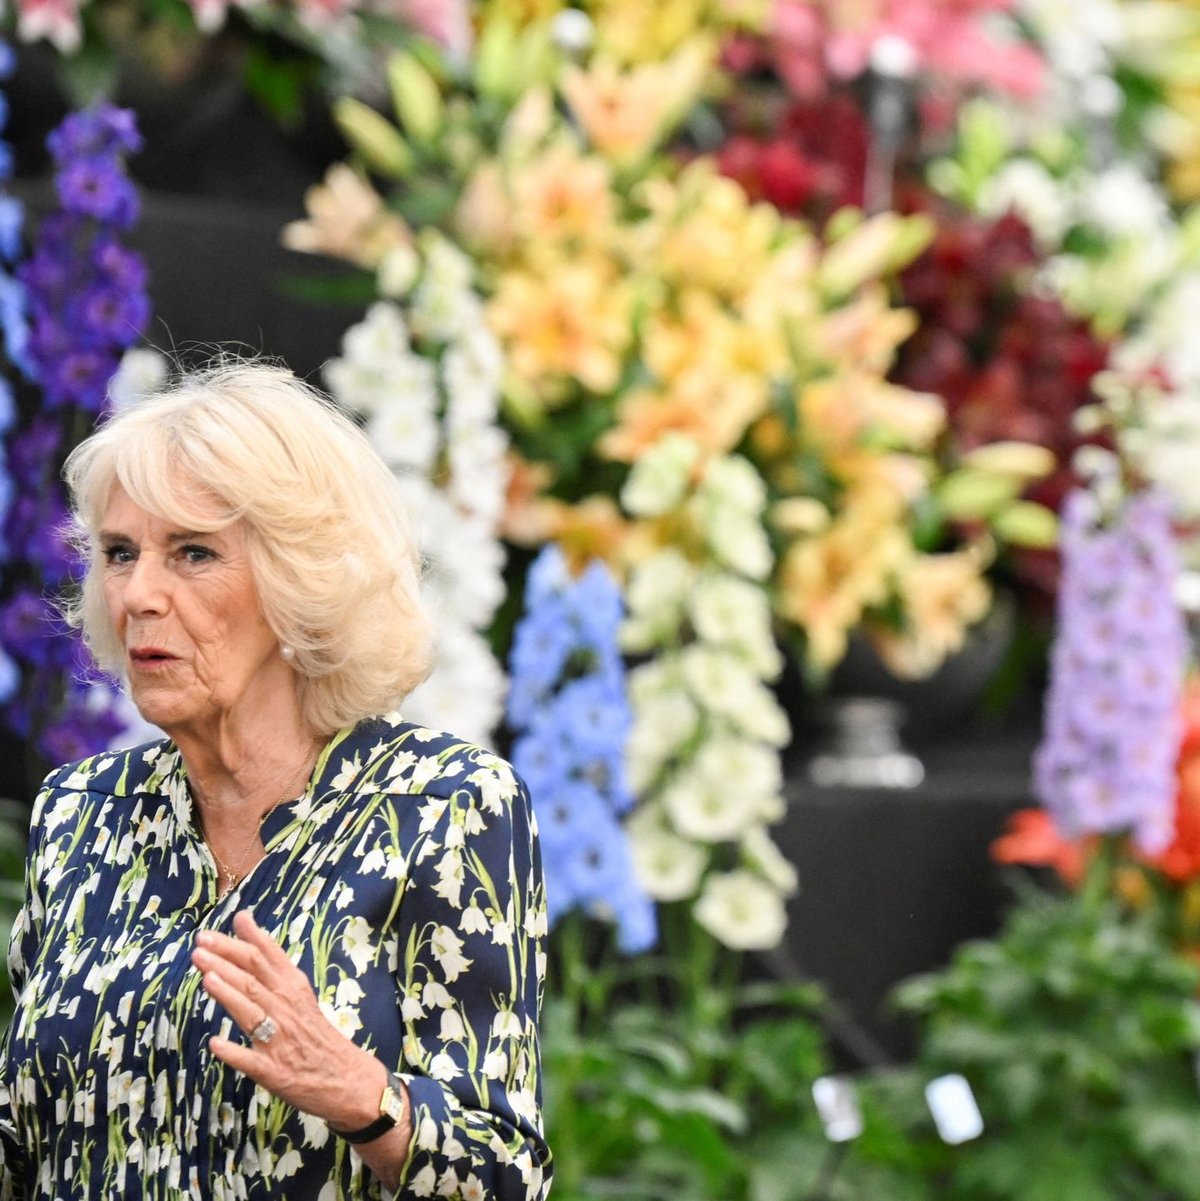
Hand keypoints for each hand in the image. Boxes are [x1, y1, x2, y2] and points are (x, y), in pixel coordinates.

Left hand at [191, 909, 384, 1129]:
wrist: (346, 1078)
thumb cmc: (315, 1032)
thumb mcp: (298, 992)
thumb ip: (270, 961)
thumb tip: (243, 924)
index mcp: (293, 987)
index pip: (264, 957)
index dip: (239, 942)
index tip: (211, 930)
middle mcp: (286, 1009)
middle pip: (254, 980)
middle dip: (225, 961)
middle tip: (199, 945)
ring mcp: (279, 1041)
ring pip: (251, 1013)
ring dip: (229, 995)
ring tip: (206, 978)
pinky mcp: (273, 1072)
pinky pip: (252, 1061)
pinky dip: (234, 1052)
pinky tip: (216, 1045)